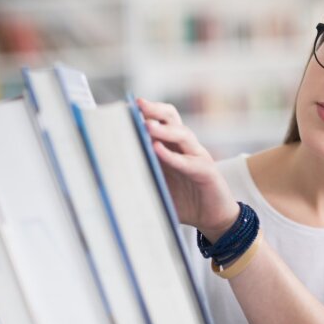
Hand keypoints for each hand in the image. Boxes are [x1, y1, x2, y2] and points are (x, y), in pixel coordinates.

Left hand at [137, 98, 238, 241]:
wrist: (213, 219)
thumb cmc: (186, 202)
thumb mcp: (159, 187)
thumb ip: (142, 176)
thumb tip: (110, 174)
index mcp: (174, 147)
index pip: (162, 120)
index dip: (147, 111)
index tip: (127, 105)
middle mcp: (186, 148)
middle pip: (173, 119)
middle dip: (155, 110)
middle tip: (139, 105)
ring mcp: (198, 158)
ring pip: (182, 135)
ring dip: (163, 130)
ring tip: (146, 126)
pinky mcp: (207, 173)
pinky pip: (188, 161)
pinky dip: (172, 155)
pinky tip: (157, 150)